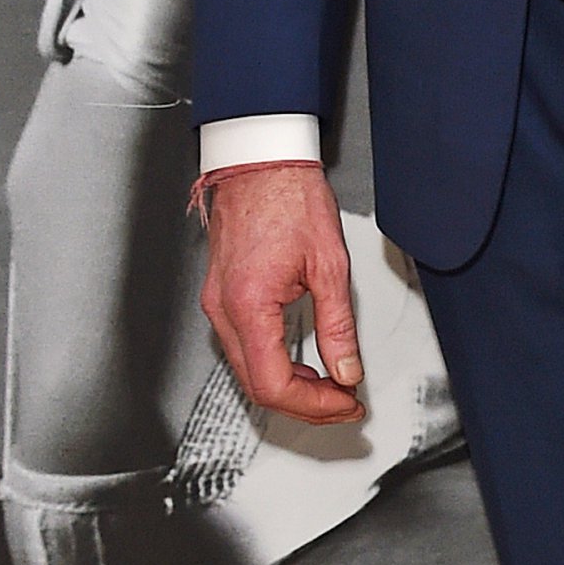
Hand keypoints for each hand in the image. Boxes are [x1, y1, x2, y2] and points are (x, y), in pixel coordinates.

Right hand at [199, 162, 366, 424]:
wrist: (260, 159)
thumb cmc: (290, 195)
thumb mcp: (328, 262)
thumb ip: (338, 324)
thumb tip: (347, 369)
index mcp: (248, 304)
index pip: (274, 384)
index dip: (314, 405)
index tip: (345, 402)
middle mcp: (223, 310)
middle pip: (257, 386)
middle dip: (304, 403)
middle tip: (343, 402)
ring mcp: (216, 304)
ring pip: (247, 371)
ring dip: (288, 386)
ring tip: (329, 386)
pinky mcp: (219, 295)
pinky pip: (242, 347)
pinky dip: (272, 363)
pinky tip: (300, 362)